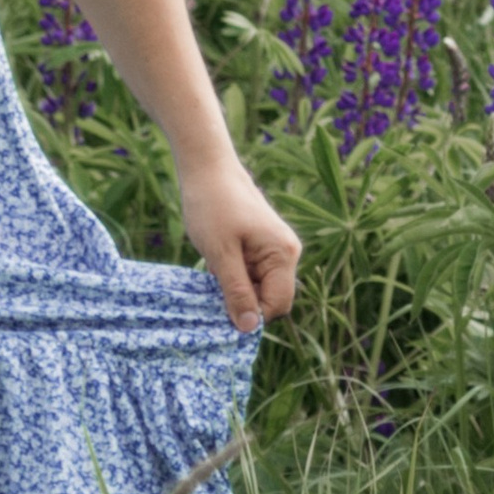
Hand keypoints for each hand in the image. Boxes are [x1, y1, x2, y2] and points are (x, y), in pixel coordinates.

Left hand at [180, 158, 300, 334]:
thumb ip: (237, 291)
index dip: (251, 314)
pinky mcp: (261, 243)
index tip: (220, 308)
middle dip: (241, 298)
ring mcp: (275, 247)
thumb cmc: (212, 206)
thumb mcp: (220, 254)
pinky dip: (232, 271)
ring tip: (213, 263)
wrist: (206, 166)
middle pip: (269, 296)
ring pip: (257, 285)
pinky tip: (215, 255)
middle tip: (213, 283)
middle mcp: (287, 252)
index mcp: (284, 255)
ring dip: (233, 284)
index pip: (277, 305)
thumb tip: (249, 328)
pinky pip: (251, 271)